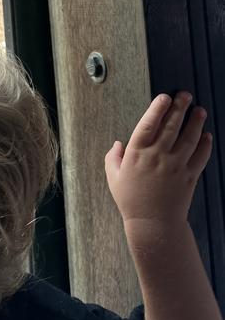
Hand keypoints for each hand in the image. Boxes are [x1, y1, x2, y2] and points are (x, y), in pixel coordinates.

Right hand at [105, 92, 212, 228]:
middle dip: (179, 108)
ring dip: (196, 122)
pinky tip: (208, 135)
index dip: (157, 108)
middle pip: (171, 126)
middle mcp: (158, 156)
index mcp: (138, 154)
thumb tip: (117, 144)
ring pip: (189, 138)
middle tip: (185, 95)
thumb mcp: (113, 177)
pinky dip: (205, 145)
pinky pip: (200, 156)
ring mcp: (176, 166)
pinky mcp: (189, 176)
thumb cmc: (130, 200)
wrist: (153, 224)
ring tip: (199, 110)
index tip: (164, 97)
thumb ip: (112, 158)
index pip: (148, 124)